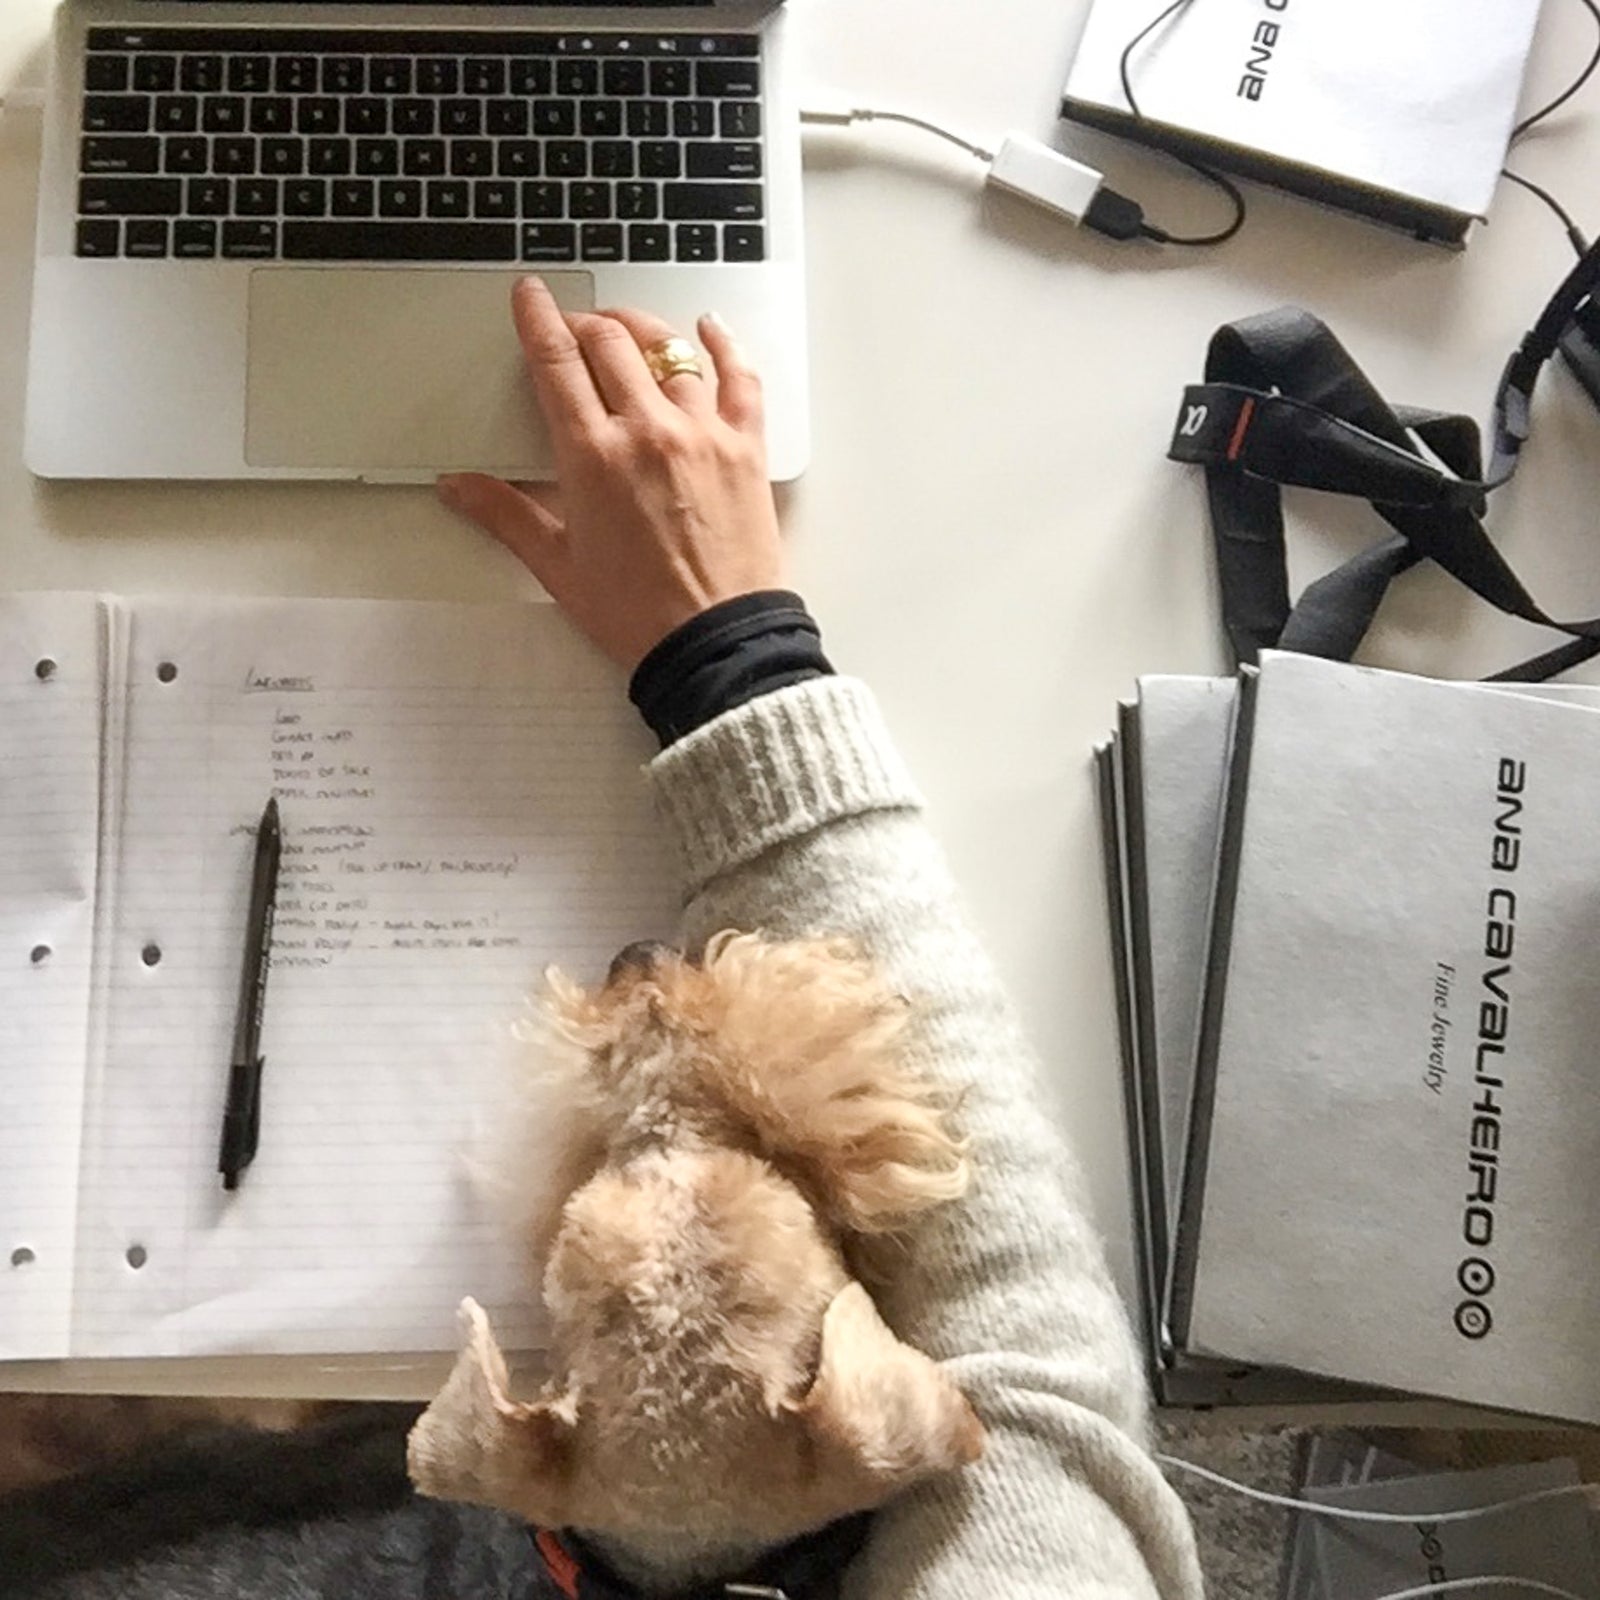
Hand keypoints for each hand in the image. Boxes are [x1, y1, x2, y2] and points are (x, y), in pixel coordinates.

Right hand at [438, 277, 784, 670]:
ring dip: (641, 329)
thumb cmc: (639, 614)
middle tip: (573, 328)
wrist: (714, 645)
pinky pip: (740, 376)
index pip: (557, 360)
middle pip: (609, 342)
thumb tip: (458, 488)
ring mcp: (702, 434)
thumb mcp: (558, 566)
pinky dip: (724, 344)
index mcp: (593, 456)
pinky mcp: (745, 449)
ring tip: (626, 329)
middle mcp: (648, 431)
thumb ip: (506, 515)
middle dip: (584, 323)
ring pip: (669, 348)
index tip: (531, 296)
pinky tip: (710, 328)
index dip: (538, 317)